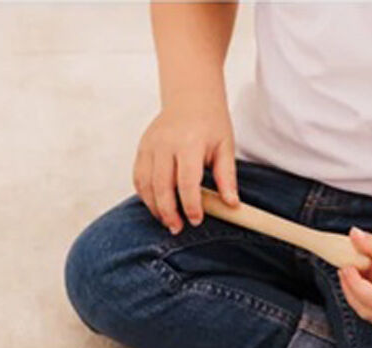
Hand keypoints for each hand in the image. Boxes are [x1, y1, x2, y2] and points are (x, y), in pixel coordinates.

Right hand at [133, 97, 238, 234]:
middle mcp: (165, 143)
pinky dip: (145, 196)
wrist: (190, 96)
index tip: (196, 220)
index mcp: (189, 142)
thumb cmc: (210, 122)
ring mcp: (150, 145)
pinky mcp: (141, 149)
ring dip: (154, 207)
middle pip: (161, 186)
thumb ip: (227, 178)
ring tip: (167, 221)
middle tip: (177, 228)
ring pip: (145, 185)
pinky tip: (157, 206)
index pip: (187, 181)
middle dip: (168, 212)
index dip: (191, 204)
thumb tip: (232, 205)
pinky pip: (138, 178)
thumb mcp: (225, 147)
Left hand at [338, 228, 371, 330]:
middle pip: (367, 309)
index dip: (354, 283)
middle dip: (352, 288)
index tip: (345, 265)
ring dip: (358, 291)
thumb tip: (353, 235)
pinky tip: (370, 276)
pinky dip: (367, 296)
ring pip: (368, 313)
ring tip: (362, 266)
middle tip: (346, 265)